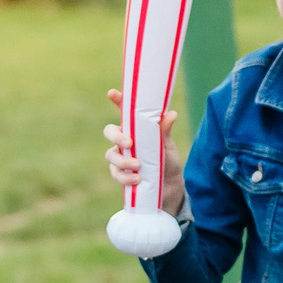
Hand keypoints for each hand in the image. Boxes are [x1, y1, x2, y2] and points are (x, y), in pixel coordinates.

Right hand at [104, 90, 185, 216]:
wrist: (170, 188)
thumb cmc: (168, 162)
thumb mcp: (168, 146)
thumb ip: (165, 131)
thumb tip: (172, 114)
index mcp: (135, 129)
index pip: (124, 112)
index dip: (117, 101)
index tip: (113, 93)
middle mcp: (124, 141)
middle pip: (110, 132)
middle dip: (116, 136)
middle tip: (129, 142)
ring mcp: (120, 158)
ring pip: (110, 155)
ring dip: (122, 160)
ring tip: (138, 166)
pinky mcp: (121, 175)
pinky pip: (116, 174)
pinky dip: (125, 177)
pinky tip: (137, 179)